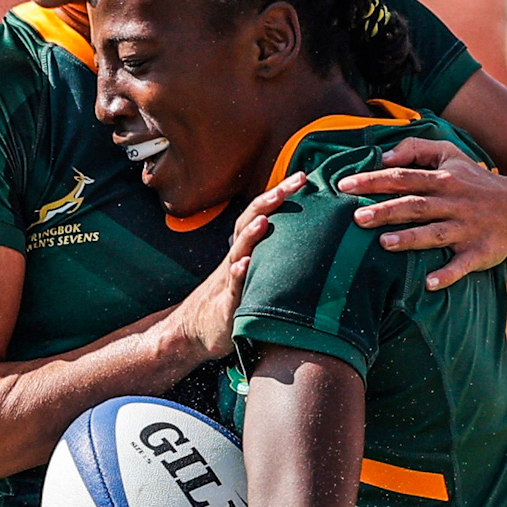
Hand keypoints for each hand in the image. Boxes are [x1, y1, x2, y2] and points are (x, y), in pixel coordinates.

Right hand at [162, 172, 305, 361]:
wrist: (195, 330)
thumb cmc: (234, 301)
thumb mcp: (256, 276)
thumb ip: (275, 258)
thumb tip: (311, 243)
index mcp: (246, 249)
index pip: (262, 213)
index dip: (279, 194)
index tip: (303, 177)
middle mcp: (237, 257)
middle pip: (250, 221)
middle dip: (270, 200)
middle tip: (293, 183)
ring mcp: (229, 279)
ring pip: (239, 250)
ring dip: (250, 234)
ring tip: (264, 221)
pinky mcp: (226, 304)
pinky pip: (232, 287)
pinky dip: (237, 273)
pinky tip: (244, 265)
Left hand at [336, 138, 506, 289]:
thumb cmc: (477, 182)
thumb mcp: (452, 155)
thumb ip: (417, 149)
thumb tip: (384, 156)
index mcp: (443, 179)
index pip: (403, 177)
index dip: (373, 180)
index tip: (344, 186)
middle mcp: (454, 203)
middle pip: (415, 205)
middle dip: (386, 211)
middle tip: (357, 218)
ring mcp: (467, 229)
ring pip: (435, 234)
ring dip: (410, 240)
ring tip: (383, 244)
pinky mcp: (480, 252)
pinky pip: (462, 265)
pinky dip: (448, 275)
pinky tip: (430, 283)